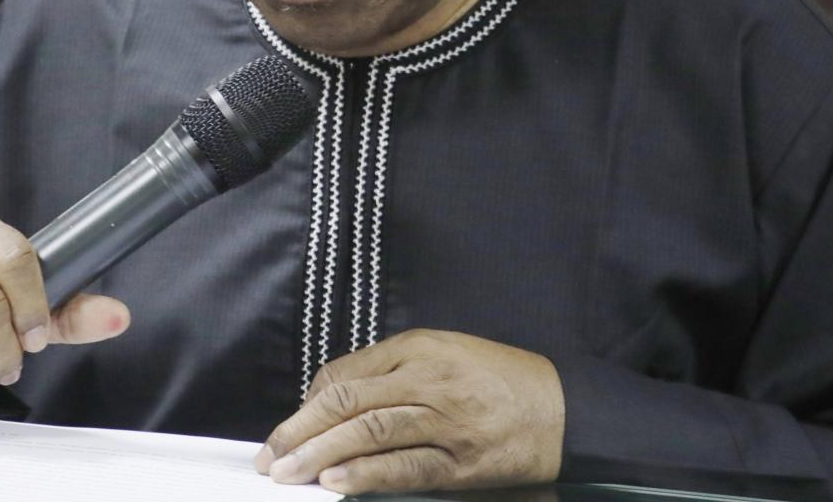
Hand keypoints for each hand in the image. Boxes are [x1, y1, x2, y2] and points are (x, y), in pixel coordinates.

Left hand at [255, 329, 564, 493]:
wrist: (562, 409)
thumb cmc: (500, 380)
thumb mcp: (445, 353)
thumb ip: (392, 370)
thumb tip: (335, 396)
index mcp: (418, 349)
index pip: (346, 374)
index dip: (307, 403)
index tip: (286, 428)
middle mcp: (427, 379)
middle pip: (348, 402)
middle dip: (300, 431)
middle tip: (270, 456)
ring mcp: (444, 422)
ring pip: (368, 433)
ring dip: (320, 455)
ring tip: (289, 473)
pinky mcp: (461, 462)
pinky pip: (405, 468)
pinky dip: (366, 475)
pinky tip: (336, 483)